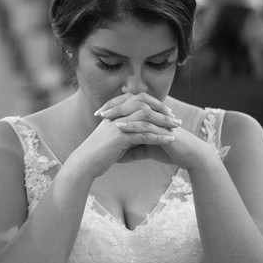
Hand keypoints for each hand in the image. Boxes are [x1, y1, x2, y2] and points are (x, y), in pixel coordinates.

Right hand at [67, 89, 181, 178]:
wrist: (85, 163)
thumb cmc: (98, 152)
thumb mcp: (112, 137)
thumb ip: (125, 130)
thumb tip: (139, 131)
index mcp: (114, 112)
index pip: (137, 100)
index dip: (154, 104)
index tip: (167, 112)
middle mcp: (116, 115)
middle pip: (144, 106)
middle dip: (162, 112)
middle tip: (176, 119)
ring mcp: (118, 124)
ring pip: (146, 118)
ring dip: (163, 123)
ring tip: (177, 129)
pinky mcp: (120, 137)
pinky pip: (143, 135)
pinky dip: (158, 137)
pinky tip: (169, 140)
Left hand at [94, 88, 215, 171]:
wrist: (190, 156)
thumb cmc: (170, 151)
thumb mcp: (147, 150)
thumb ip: (132, 151)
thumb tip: (116, 157)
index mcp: (150, 114)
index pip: (130, 105)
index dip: (114, 108)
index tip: (98, 114)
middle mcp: (155, 113)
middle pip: (132, 103)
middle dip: (114, 107)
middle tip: (99, 113)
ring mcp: (160, 119)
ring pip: (137, 111)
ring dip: (120, 113)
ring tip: (105, 118)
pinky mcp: (164, 128)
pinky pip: (146, 124)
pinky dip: (131, 124)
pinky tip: (120, 127)